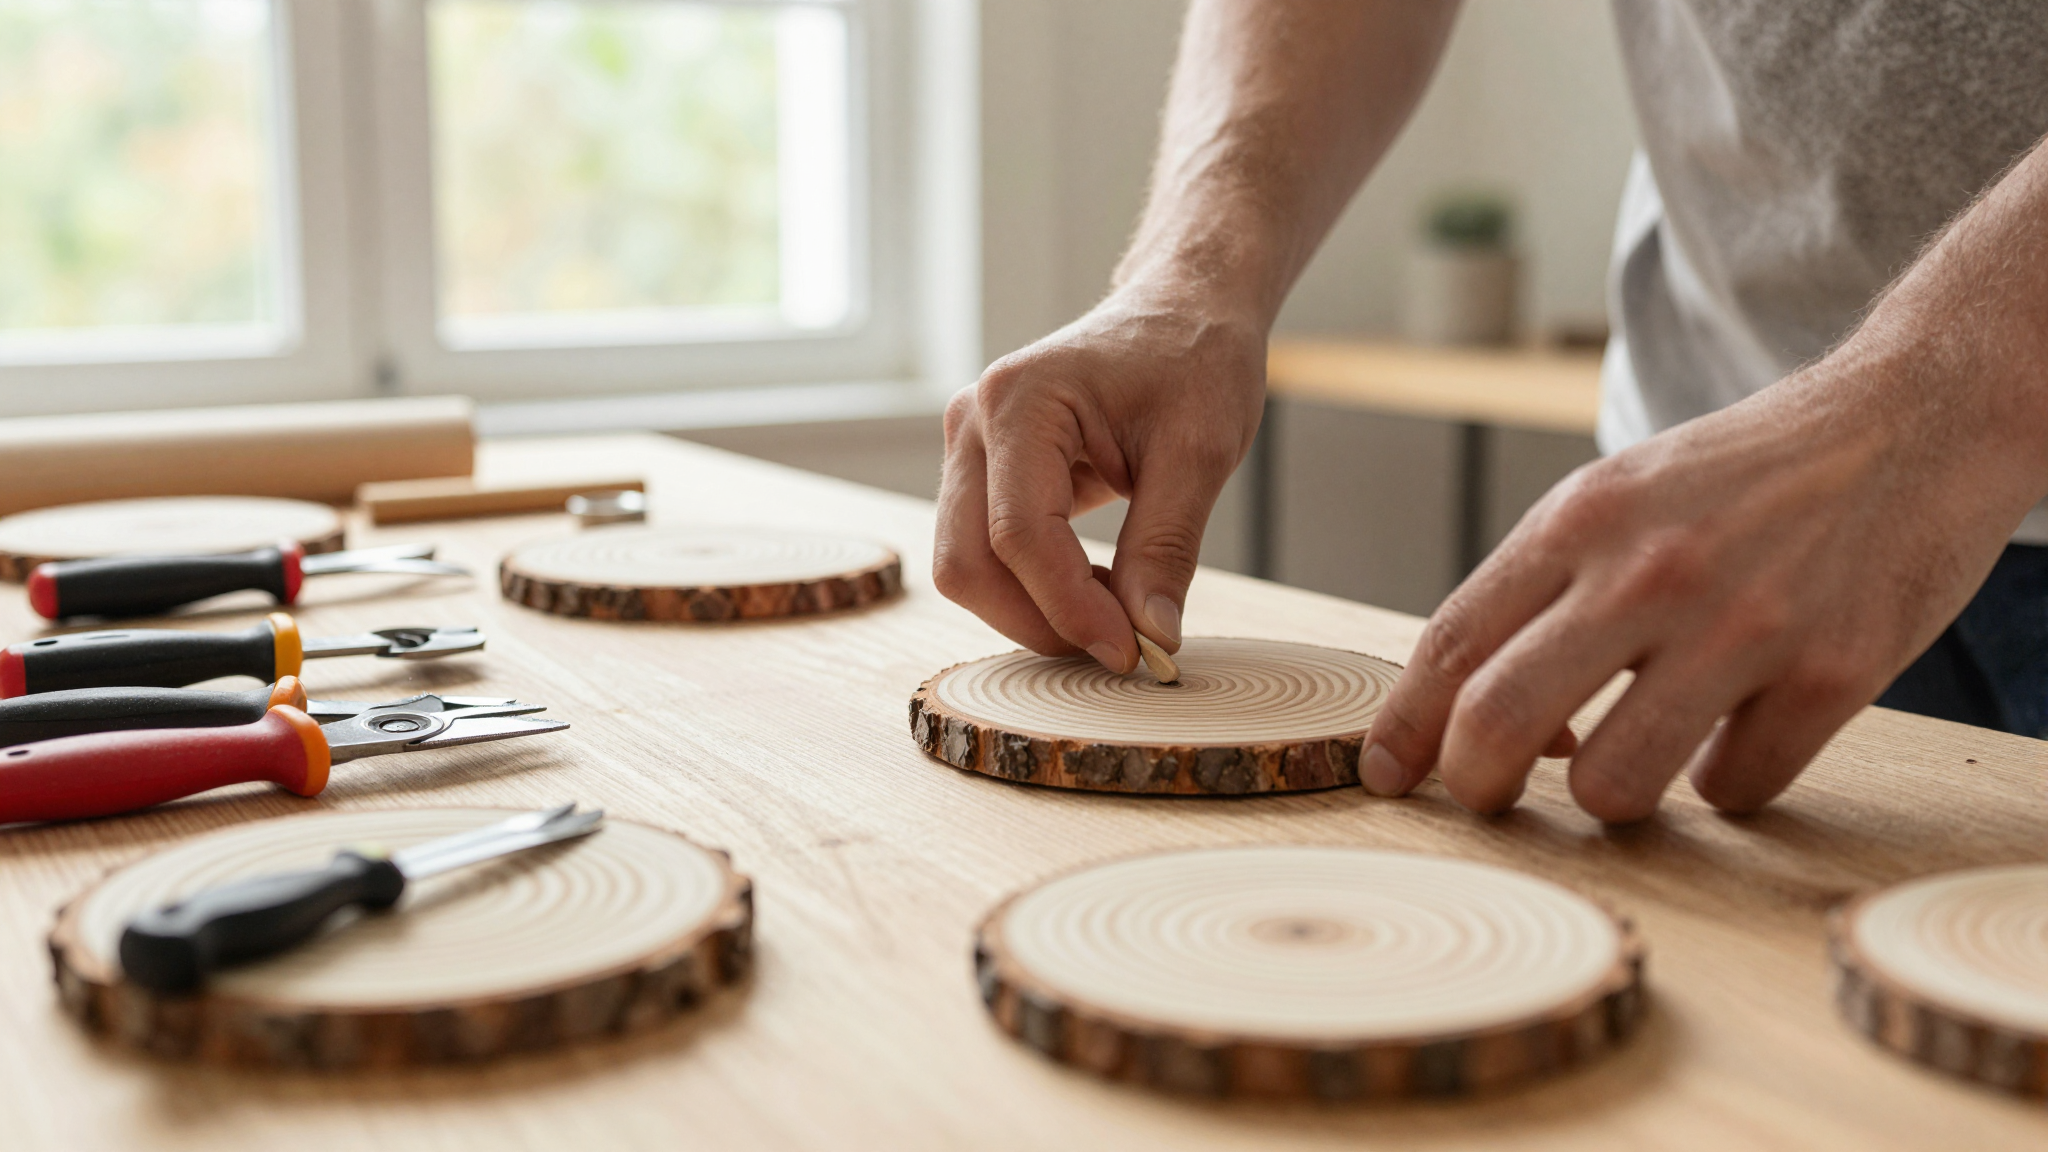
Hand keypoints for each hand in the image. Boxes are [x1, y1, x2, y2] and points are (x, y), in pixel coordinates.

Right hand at [934, 293, 1264, 670]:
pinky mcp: (982, 471)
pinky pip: (984, 552)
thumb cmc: (1193, 359)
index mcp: (1021, 401)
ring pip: (966, 567)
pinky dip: (1034, 589)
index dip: (1070, 607)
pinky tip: (1097, 588)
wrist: (1179, 312)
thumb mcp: (1200, 452)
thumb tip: (1151, 637)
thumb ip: (1166, 548)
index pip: (1020, 535)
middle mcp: (974, 422)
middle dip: (1040, 621)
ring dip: (1033, 611)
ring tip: (1115, 614)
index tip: (1132, 651)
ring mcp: (969, 447)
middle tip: (1121, 649)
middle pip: (968, 562)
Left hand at [1359, 348, 2039, 820]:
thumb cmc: (1749, 474)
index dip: (1403, 725)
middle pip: (1502, 719)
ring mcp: (1743, 626)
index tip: (1383, 773)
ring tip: (1638, 755)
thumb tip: (1489, 720)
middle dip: (1473, 784)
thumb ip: (1550, 591)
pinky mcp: (1832, 674)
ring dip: (1611, 794)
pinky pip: (1734, 789)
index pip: (1453, 639)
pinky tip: (1743, 730)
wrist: (1918, 417)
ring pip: (1614, 783)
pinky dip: (1727, 780)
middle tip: (1487, 798)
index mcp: (1583, 519)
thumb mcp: (1624, 495)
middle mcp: (1649, 570)